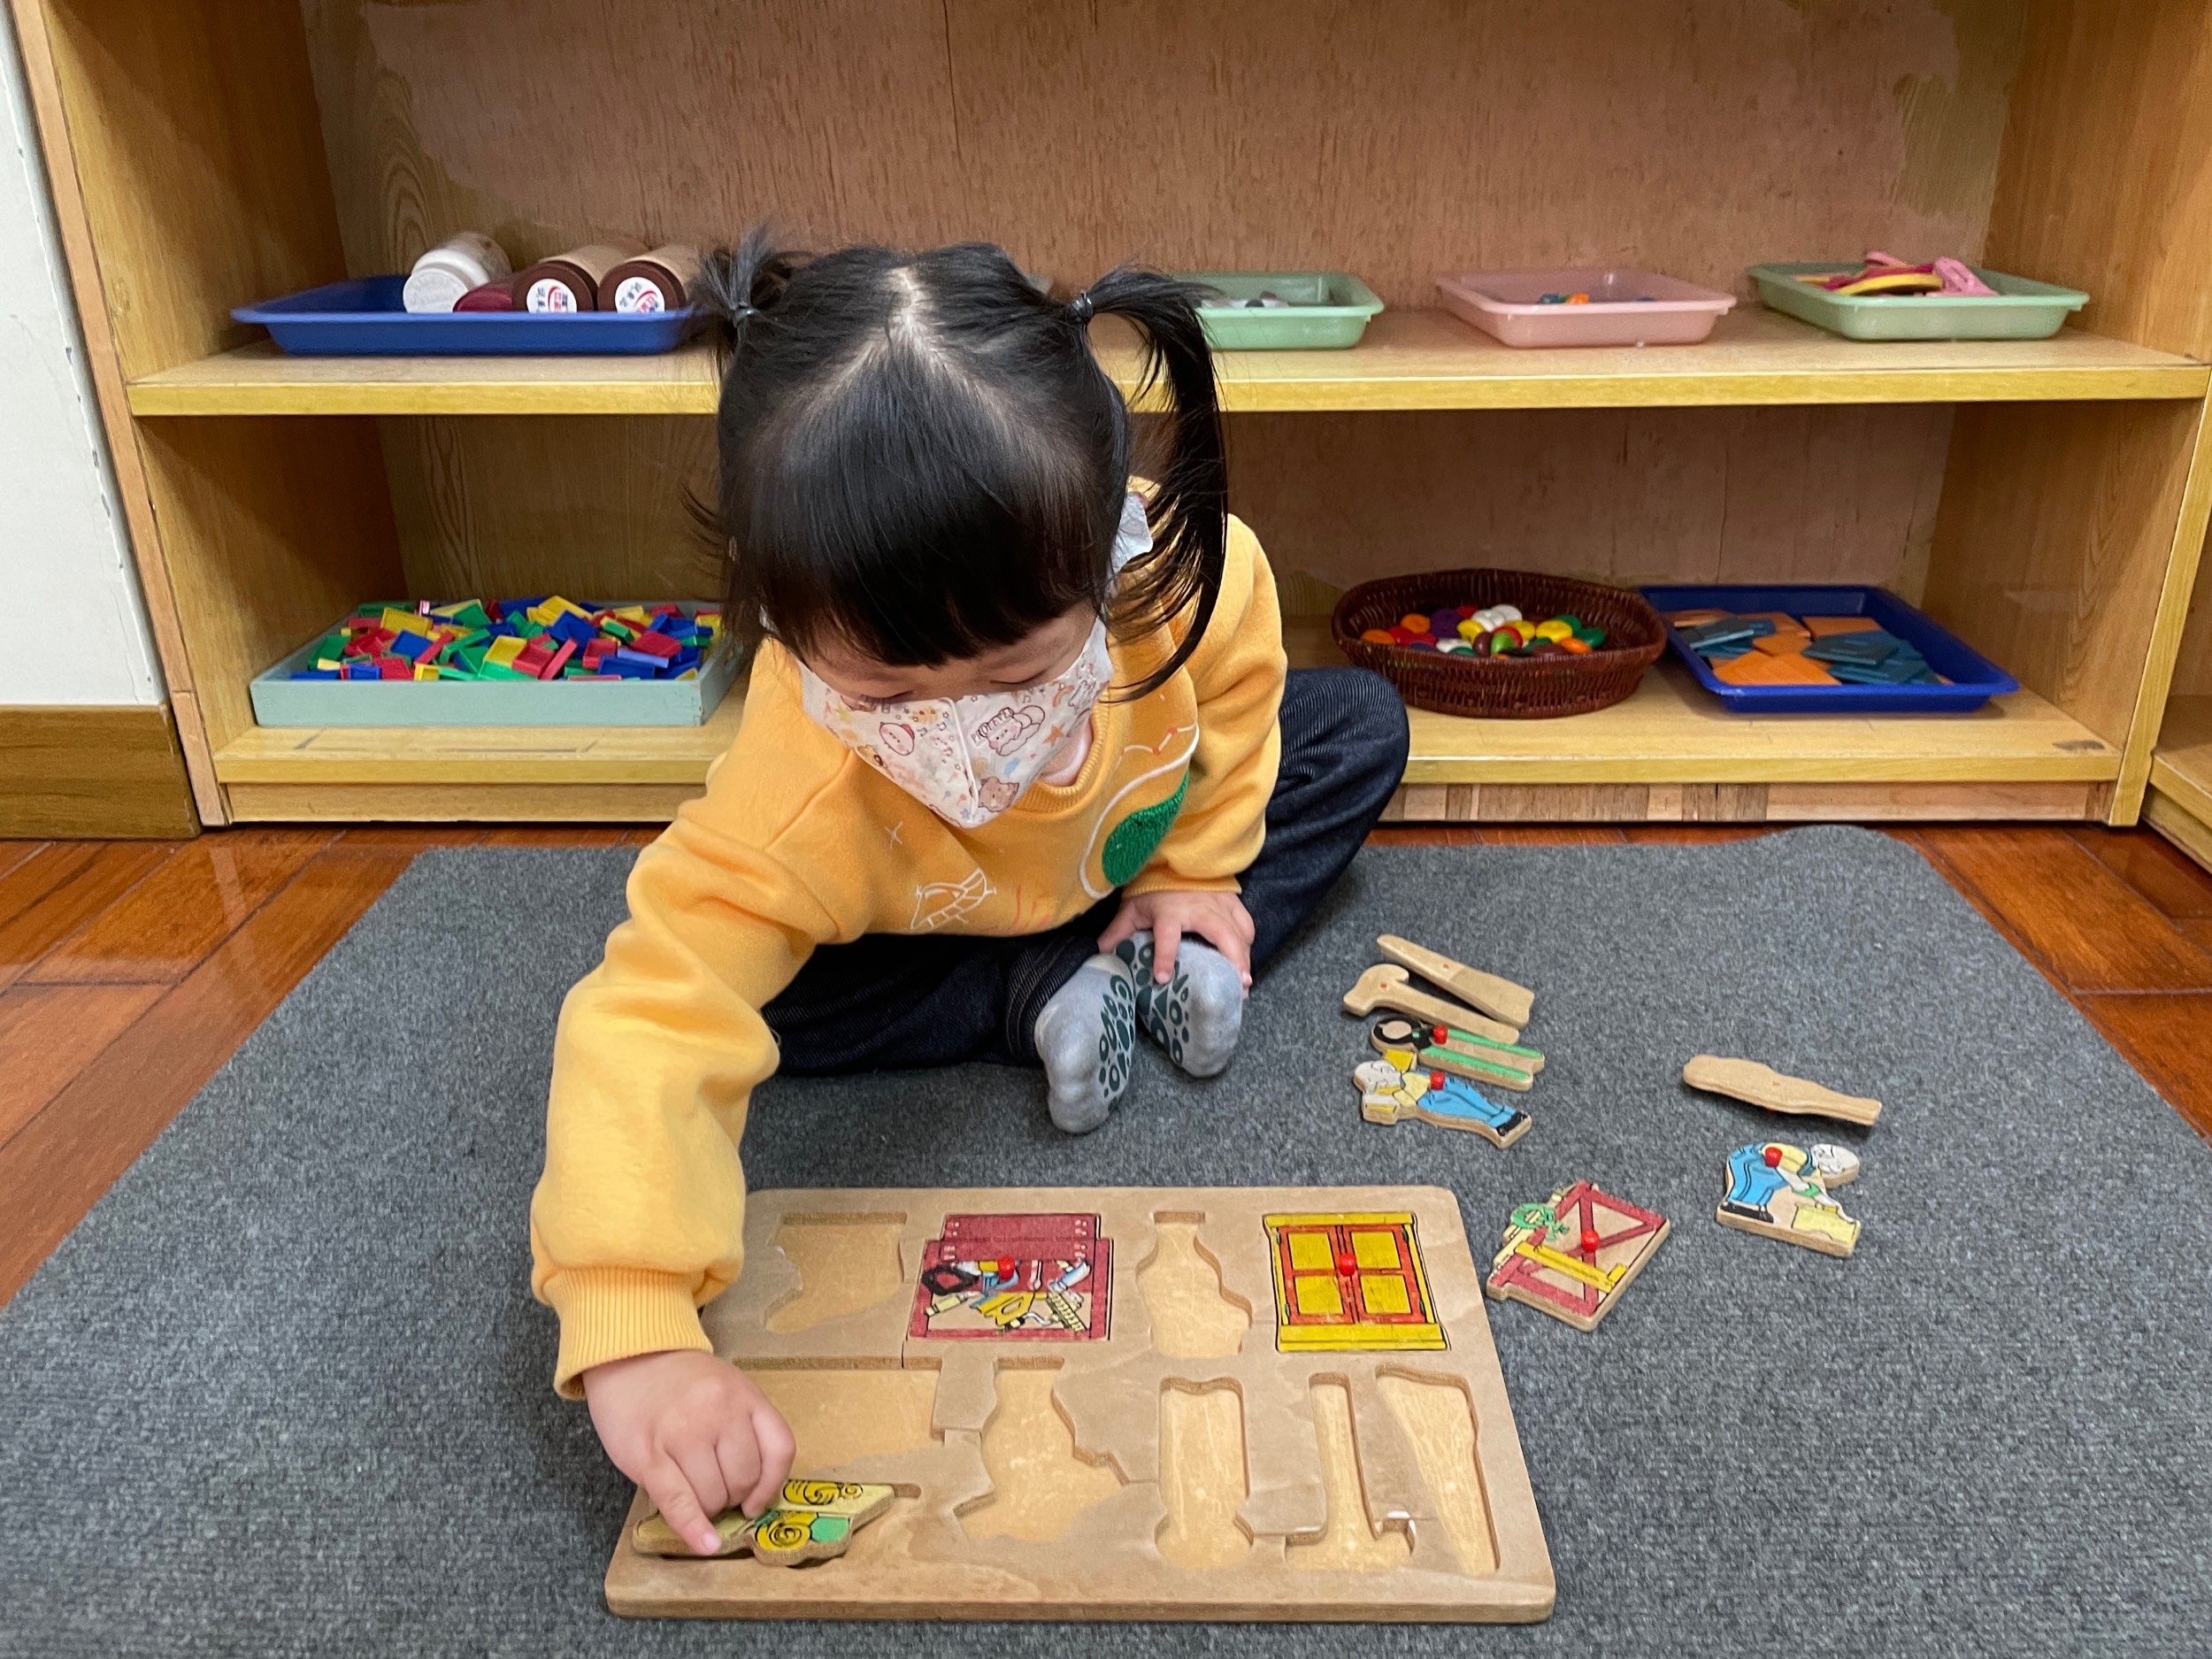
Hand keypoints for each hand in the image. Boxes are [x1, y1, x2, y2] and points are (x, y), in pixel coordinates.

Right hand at [582, 1350, 795, 1556]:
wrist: (630, 1354)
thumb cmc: (682, 1380)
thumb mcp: (728, 1387)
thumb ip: (744, 1427)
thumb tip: (754, 1490)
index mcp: (744, 1395)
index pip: (780, 1449)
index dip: (772, 1485)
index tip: (758, 1502)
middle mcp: (718, 1412)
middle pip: (743, 1479)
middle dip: (732, 1495)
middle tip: (713, 1488)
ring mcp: (683, 1432)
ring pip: (713, 1495)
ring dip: (707, 1506)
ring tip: (691, 1490)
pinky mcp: (648, 1454)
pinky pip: (678, 1501)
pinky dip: (693, 1528)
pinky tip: (704, 1544)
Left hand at [1098, 889, 1254, 988]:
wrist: (1174, 858)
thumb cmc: (1154, 888)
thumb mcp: (1132, 908)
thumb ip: (1119, 930)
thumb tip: (1101, 952)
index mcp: (1170, 911)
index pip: (1167, 935)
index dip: (1164, 956)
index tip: (1163, 978)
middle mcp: (1199, 908)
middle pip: (1221, 935)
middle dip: (1232, 962)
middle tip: (1237, 988)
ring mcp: (1219, 904)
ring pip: (1239, 933)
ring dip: (1244, 958)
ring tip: (1245, 983)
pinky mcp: (1232, 902)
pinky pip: (1246, 924)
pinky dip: (1248, 944)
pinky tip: (1246, 961)